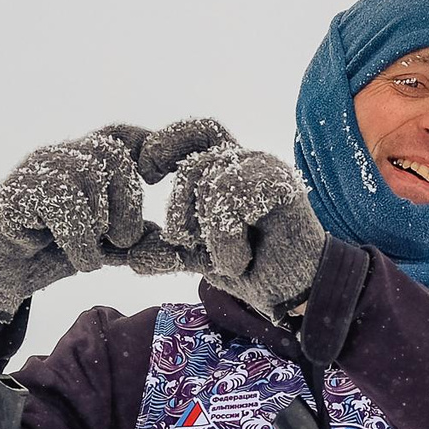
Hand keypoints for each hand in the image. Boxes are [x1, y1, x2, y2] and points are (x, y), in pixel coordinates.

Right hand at [0, 124, 165, 312]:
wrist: (4, 268)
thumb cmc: (57, 247)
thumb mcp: (107, 245)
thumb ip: (138, 242)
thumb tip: (173, 251)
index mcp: (88, 160)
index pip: (124, 136)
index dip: (150, 146)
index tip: (161, 174)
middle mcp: (64, 155)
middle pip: (112, 153)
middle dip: (128, 201)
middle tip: (124, 240)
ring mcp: (39, 168)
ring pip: (89, 174)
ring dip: (102, 222)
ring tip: (95, 251)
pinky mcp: (18, 190)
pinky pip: (63, 201)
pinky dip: (81, 238)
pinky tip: (81, 259)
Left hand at [145, 134, 325, 315]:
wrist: (297, 294)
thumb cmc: (258, 270)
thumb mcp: (202, 258)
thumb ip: (170, 251)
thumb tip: (131, 257)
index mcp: (230, 170)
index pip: (195, 134)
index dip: (165, 143)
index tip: (146, 170)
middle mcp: (249, 163)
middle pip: (194, 164)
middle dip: (179, 207)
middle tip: (186, 240)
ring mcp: (268, 170)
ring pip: (211, 183)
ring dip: (210, 234)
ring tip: (232, 258)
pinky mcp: (282, 185)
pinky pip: (230, 200)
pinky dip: (228, 240)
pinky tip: (245, 258)